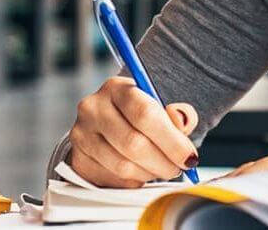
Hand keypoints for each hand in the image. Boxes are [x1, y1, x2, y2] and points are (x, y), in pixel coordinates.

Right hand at [67, 76, 199, 187]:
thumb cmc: (140, 114)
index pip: (145, 114)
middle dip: (164, 162)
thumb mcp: (162, 105)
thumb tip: (182, 120)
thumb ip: (178, 113)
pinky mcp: (78, 159)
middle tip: (178, 167)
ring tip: (162, 168)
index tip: (189, 157)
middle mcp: (93, 108)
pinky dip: (134, 180)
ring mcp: (81, 134)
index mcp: (117, 88)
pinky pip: (113, 179)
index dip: (171, 140)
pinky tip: (142, 170)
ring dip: (150, 173)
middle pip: (133, 144)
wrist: (111, 122)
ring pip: (123, 166)